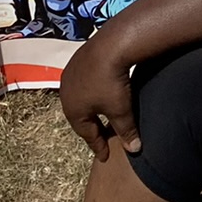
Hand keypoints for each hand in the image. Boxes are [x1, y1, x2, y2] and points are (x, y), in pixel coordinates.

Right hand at [59, 31, 140, 160]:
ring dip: (90, 108)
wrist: (110, 45)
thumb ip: (126, 131)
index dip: (98, 146)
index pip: (87, 134)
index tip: (104, 156)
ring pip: (80, 99)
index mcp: (73, 111)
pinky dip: (91, 91)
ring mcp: (69, 76)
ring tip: (100, 114)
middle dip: (91, 128)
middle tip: (101, 138)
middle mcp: (66, 95)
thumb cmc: (112, 83)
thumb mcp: (121, 110)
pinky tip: (99, 91)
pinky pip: (83, 82)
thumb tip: (135, 150)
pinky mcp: (77, 60)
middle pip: (80, 117)